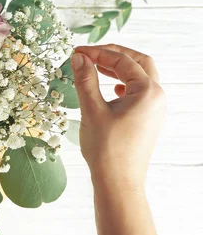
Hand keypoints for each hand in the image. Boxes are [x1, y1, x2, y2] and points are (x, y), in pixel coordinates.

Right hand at [71, 44, 165, 195]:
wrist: (118, 182)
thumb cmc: (107, 150)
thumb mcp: (92, 110)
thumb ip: (86, 80)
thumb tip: (79, 57)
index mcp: (148, 92)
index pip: (123, 61)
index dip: (98, 53)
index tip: (77, 52)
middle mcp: (157, 97)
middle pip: (138, 62)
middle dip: (113, 55)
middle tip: (89, 54)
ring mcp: (154, 109)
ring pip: (140, 76)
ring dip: (119, 68)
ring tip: (95, 66)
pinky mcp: (148, 119)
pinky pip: (139, 92)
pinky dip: (124, 83)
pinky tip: (111, 88)